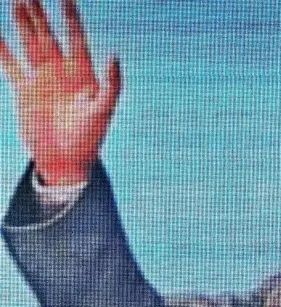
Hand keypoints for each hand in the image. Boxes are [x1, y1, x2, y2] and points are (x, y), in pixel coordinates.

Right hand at [0, 0, 120, 184]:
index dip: (71, 17)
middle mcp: (61, 72)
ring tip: (17, 3)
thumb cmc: (90, 138)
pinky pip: (10, 65)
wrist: (66, 160)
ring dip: (23, 25)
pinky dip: (2, 51)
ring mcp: (42, 79)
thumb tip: (114, 55)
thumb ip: (112, 84)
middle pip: (49, 35)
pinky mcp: (25, 90)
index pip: (76, 38)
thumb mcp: (104, 110)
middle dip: (40, 14)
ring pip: (30, 44)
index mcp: (82, 74)